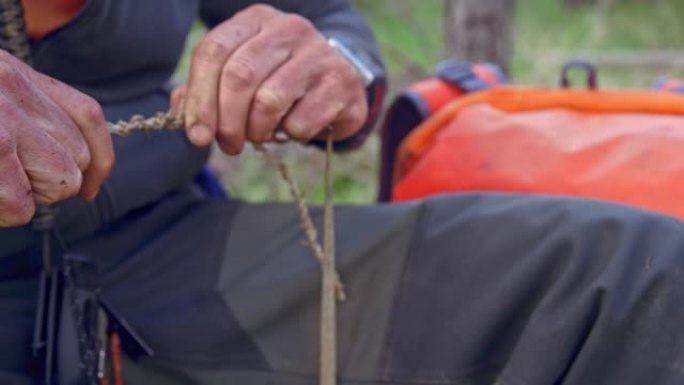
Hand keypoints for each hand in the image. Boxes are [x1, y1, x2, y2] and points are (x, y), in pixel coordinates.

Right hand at [0, 50, 113, 226]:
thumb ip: (30, 118)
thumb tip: (74, 168)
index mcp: (15, 73)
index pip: (88, 115)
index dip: (98, 158)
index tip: (91, 188)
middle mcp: (13, 86)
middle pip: (77, 155)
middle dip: (51, 181)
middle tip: (9, 181)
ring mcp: (3, 116)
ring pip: (60, 181)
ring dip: (28, 196)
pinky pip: (23, 203)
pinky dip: (7, 212)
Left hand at [174, 4, 367, 154]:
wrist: (339, 84)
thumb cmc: (281, 82)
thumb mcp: (243, 77)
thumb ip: (207, 91)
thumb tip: (183, 118)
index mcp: (255, 20)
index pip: (213, 51)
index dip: (199, 97)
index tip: (197, 135)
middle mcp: (288, 28)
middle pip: (240, 75)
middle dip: (227, 121)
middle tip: (229, 144)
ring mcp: (318, 53)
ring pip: (269, 100)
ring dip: (258, 130)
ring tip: (261, 135)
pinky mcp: (340, 83)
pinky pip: (301, 120)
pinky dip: (290, 134)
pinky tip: (294, 128)